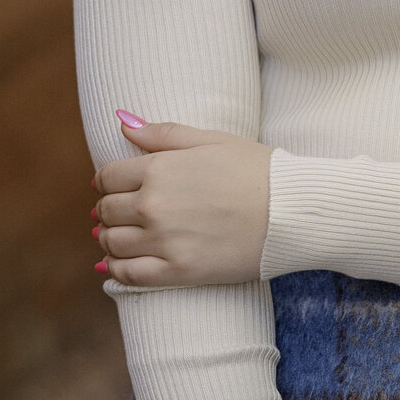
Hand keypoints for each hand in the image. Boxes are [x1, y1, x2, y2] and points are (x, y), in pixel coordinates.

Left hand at [94, 117, 271, 285]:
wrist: (293, 211)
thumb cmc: (257, 169)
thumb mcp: (212, 139)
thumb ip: (163, 133)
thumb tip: (122, 123)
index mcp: (159, 168)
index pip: (107, 176)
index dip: (106, 181)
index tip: (113, 186)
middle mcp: (153, 205)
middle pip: (106, 210)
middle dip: (107, 209)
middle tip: (118, 212)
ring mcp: (164, 241)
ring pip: (112, 244)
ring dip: (109, 239)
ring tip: (119, 237)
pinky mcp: (179, 272)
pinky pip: (129, 275)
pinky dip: (116, 271)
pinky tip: (117, 266)